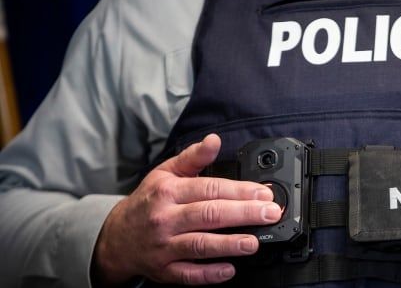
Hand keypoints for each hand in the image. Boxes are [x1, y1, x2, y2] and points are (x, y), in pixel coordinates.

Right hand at [93, 134, 281, 285]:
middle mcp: (165, 219)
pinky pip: (188, 274)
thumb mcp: (165, 173)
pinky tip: (229, 270)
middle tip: (269, 214)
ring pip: (200, 245)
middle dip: (243, 214)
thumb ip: (193, 157)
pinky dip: (209, 274)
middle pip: (209, 215)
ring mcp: (164, 246)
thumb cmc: (148, 201)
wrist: (116, 237)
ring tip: (254, 242)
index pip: (209, 189)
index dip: (239, 191)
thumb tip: (214, 140)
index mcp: (168, 192)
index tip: (263, 193)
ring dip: (229, 244)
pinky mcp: (163, 271)